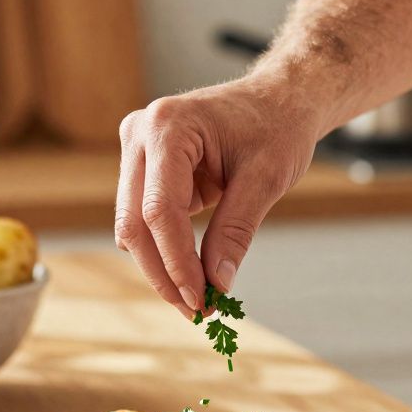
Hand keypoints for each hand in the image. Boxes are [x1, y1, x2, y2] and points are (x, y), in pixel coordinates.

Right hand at [115, 77, 319, 313]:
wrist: (278, 98)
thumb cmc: (277, 126)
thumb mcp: (267, 178)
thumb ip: (237, 230)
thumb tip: (217, 284)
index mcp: (168, 126)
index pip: (160, 210)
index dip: (177, 263)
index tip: (201, 301)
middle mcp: (139, 133)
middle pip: (135, 223)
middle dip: (163, 274)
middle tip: (196, 312)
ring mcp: (136, 150)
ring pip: (133, 227)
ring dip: (161, 267)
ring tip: (198, 299)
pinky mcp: (143, 168)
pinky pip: (144, 220)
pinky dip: (165, 251)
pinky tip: (192, 274)